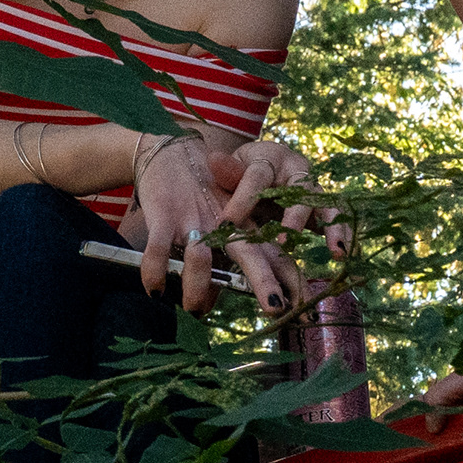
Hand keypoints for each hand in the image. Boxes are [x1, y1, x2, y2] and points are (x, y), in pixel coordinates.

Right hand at [128, 135, 317, 316]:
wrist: (169, 152)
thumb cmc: (199, 196)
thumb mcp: (219, 227)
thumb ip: (221, 263)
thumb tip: (211, 304)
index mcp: (245, 227)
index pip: (275, 256)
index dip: (292, 281)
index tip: (307, 309)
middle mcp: (225, 223)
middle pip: (251, 252)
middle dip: (264, 280)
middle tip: (275, 307)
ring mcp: (194, 217)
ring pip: (202, 255)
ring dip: (198, 284)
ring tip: (194, 309)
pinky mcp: (164, 213)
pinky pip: (159, 248)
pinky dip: (155, 271)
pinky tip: (155, 291)